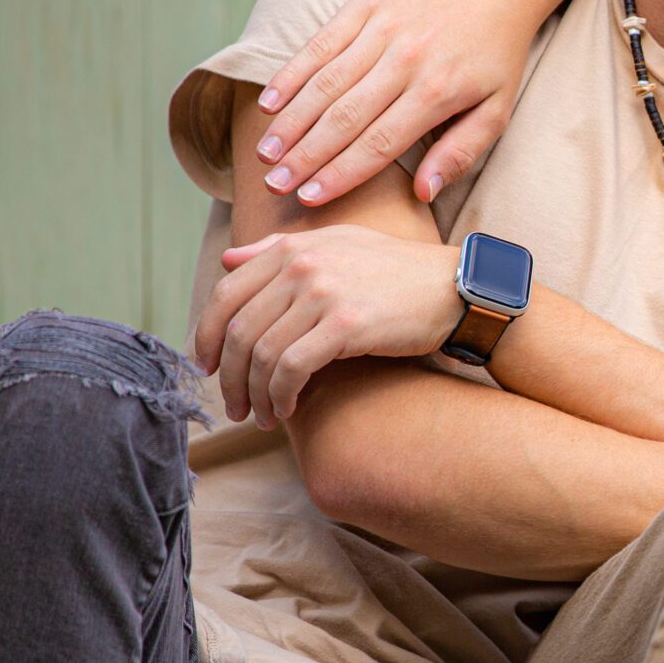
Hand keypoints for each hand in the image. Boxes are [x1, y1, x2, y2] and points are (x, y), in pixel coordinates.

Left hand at [194, 228, 462, 426]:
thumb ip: (279, 250)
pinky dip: (282, 396)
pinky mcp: (346, 325)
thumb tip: (227, 260)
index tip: (208, 367)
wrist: (457, 288)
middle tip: (236, 406)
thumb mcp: (339, 244)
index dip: (206, 336)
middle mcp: (302, 266)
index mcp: (293, 248)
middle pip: (238, 331)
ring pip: (261, 354)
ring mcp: (323, 294)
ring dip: (256, 395)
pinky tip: (288, 411)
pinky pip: (292, 369)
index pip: (226, 295)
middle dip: (230, 377)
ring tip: (263, 418)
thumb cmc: (400, 272)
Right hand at [252, 0, 551, 207]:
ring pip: (326, 83)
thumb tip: (424, 194)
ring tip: (265, 154)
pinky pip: (322, 43)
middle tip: (274, 185)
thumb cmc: (497, 53)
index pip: (378, 143)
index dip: (340, 174)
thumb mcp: (498, 108)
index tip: (308, 199)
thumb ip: (461, 152)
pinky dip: (292, 73)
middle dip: (306, 156)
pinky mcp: (367, 3)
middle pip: (345, 118)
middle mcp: (407, 60)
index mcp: (438, 91)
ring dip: (291, 121)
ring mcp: (383, 28)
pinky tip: (269, 102)